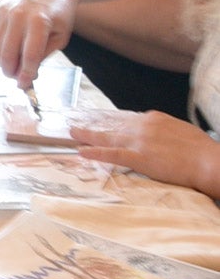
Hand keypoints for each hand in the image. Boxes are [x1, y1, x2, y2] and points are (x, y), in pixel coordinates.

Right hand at [0, 0, 80, 87]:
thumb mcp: (61, 36)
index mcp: (39, 22)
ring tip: (12, 65)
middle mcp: (18, 15)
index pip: (29, 56)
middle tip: (17, 77)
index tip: (25, 84)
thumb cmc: (59, 13)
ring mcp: (4, 12)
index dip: (26, 74)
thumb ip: (43, 56)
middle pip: (7, 54)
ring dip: (1, 63)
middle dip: (11, 72)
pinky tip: (5, 52)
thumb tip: (25, 76)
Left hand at [69, 109, 219, 195]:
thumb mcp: (180, 131)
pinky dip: (95, 152)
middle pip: (114, 126)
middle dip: (95, 127)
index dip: (115, 127)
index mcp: (154, 118)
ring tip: (73, 134)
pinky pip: (112, 154)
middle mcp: (144, 125)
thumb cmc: (200, 150)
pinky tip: (82, 152)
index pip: (129, 122)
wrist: (208, 161)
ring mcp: (140, 141)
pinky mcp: (139, 157)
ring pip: (108, 137)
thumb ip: (164, 132)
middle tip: (77, 126)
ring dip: (88, 136)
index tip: (105, 128)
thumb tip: (158, 136)